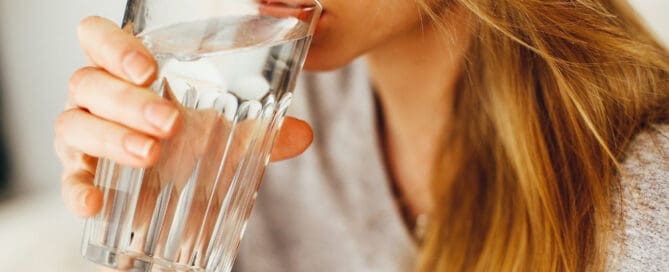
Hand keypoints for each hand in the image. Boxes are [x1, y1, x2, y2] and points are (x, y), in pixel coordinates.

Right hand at [54, 16, 312, 217]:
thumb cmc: (194, 141)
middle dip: (128, 100)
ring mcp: (85, 134)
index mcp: (128, 71)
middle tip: (170, 122)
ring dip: (111, 138)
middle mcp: (99, 97)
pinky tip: (96, 202)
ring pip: (74, 123)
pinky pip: (68, 178)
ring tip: (151, 154)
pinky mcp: (83, 174)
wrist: (177, 187)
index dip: (114, 46)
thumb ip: (263, 127)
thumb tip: (303, 134)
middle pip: (88, 81)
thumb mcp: (230, 130)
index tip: (149, 68)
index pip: (98, 38)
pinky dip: (76, 189)